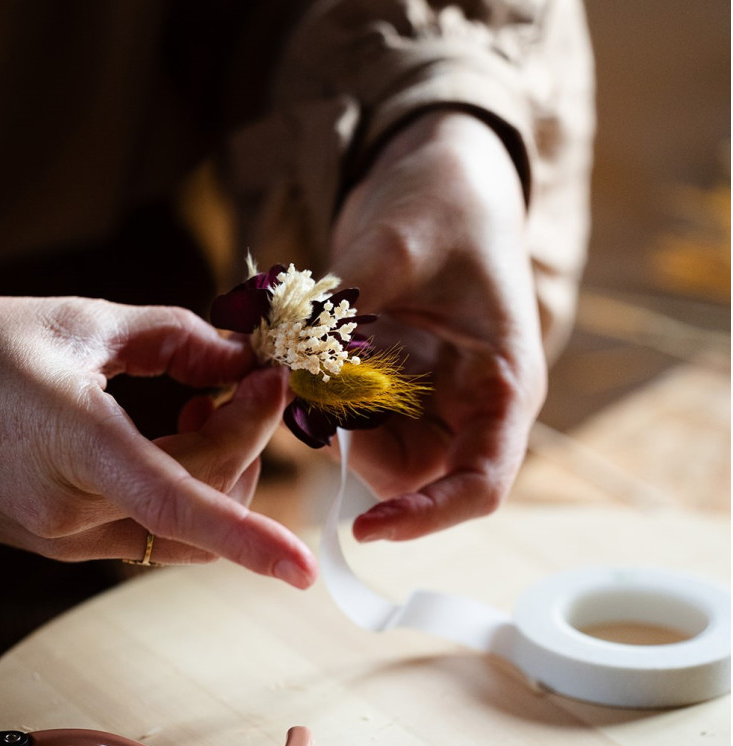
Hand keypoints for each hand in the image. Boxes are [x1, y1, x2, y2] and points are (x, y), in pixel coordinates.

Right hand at [0, 295, 315, 587]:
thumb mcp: (82, 322)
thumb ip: (177, 338)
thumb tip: (242, 361)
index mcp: (73, 444)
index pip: (177, 506)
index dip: (248, 541)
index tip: (304, 562)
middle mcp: (68, 510)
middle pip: (201, 498)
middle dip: (247, 438)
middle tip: (252, 379)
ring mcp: (61, 536)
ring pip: (181, 526)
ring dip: (219, 469)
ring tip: (203, 402)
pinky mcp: (59, 541)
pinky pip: (147, 529)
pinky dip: (184, 488)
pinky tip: (173, 432)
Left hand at [329, 111, 546, 541]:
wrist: (438, 174)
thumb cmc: (446, 204)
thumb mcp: (400, 244)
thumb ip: (345, 307)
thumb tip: (288, 360)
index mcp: (501, 384)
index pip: (479, 483)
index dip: (427, 518)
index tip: (366, 529)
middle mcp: (464, 403)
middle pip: (409, 473)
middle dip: (351, 448)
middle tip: (303, 393)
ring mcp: (423, 392)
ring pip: (368, 447)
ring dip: (325, 420)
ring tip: (294, 361)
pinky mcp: (386, 376)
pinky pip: (344, 411)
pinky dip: (312, 394)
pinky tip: (290, 353)